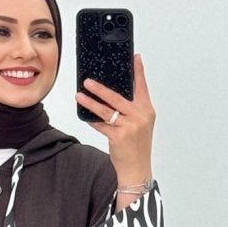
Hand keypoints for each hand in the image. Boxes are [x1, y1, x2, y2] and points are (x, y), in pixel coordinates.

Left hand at [75, 53, 154, 182]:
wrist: (137, 169)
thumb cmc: (137, 147)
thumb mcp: (140, 126)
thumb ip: (130, 111)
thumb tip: (111, 98)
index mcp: (147, 111)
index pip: (142, 87)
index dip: (139, 72)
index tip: (135, 57)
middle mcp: (140, 117)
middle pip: (117, 97)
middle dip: (101, 88)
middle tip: (88, 81)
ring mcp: (130, 126)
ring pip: (106, 110)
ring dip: (91, 102)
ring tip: (80, 95)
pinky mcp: (119, 136)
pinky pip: (102, 125)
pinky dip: (93, 121)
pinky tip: (86, 116)